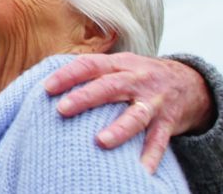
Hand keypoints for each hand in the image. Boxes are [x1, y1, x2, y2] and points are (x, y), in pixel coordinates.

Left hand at [44, 52, 214, 172]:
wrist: (189, 82)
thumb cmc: (138, 75)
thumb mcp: (118, 64)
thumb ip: (90, 71)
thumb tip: (45, 81)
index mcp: (120, 64)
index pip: (90, 65)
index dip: (68, 75)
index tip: (47, 88)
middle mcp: (137, 81)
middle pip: (109, 87)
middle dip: (86, 97)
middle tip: (62, 109)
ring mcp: (153, 102)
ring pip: (135, 115)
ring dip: (119, 129)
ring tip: (100, 142)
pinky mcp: (168, 122)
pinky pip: (159, 141)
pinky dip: (151, 155)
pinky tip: (141, 169)